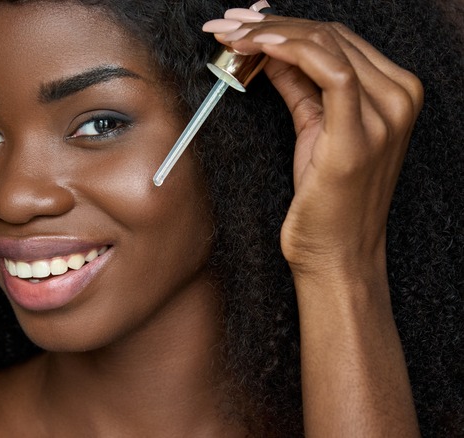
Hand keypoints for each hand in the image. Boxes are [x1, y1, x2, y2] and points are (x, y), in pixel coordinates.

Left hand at [204, 12, 423, 280]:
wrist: (338, 255)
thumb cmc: (326, 201)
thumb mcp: (314, 130)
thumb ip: (299, 87)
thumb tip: (269, 53)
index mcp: (393, 92)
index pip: (336, 38)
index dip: (285, 24)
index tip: (242, 24)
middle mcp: (399, 96)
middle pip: (329, 35)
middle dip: (269, 24)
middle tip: (226, 24)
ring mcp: (386, 113)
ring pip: (325, 44)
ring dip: (269, 33)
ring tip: (230, 35)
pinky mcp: (360, 133)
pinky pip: (329, 70)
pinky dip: (290, 50)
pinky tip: (258, 48)